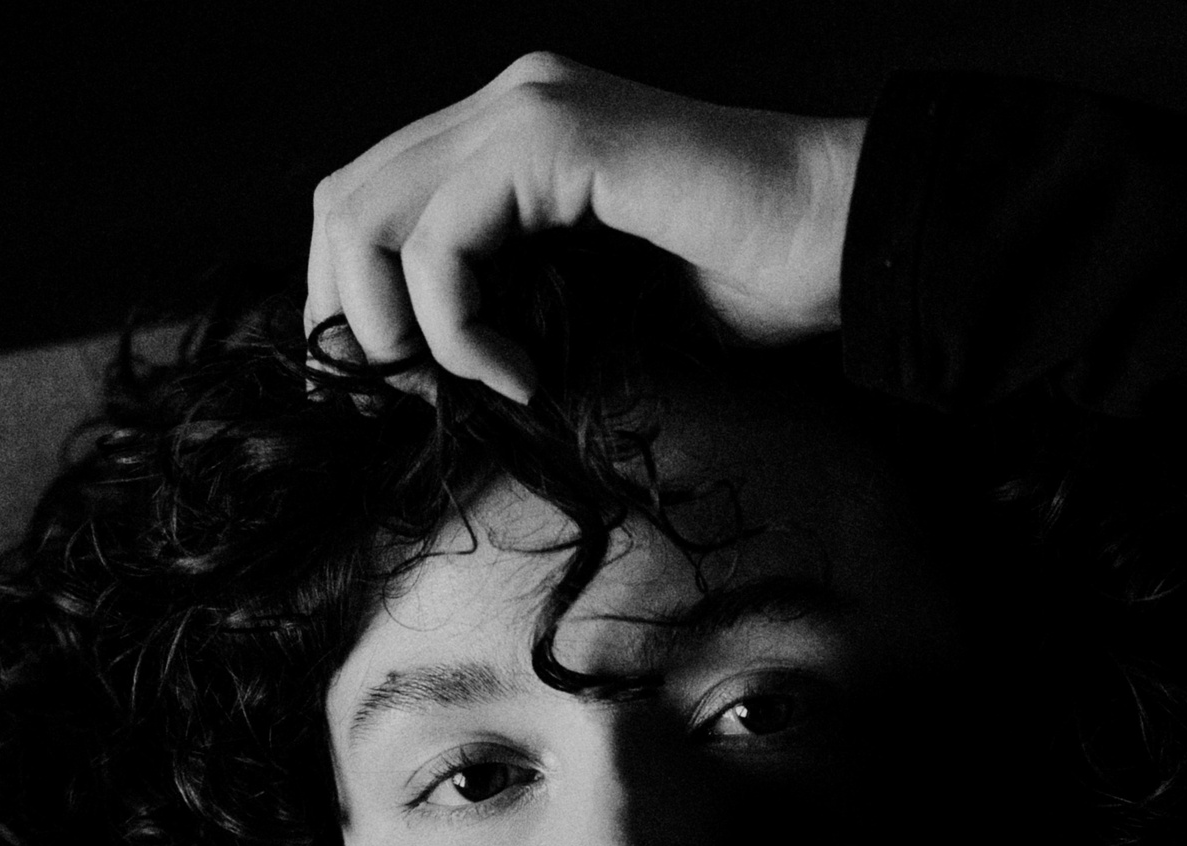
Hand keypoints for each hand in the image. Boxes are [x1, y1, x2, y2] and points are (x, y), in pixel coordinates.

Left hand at [304, 52, 866, 398]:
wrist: (843, 241)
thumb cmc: (753, 286)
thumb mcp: (600, 310)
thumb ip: (519, 313)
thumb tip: (437, 383)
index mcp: (515, 134)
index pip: (369, 202)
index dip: (353, 304)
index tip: (393, 396)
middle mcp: (510, 102)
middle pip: (343, 200)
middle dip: (352, 320)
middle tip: (413, 403)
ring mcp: (529, 106)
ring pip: (367, 213)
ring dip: (397, 327)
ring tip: (471, 386)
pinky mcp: (555, 138)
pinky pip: (441, 241)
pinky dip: (457, 326)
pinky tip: (519, 373)